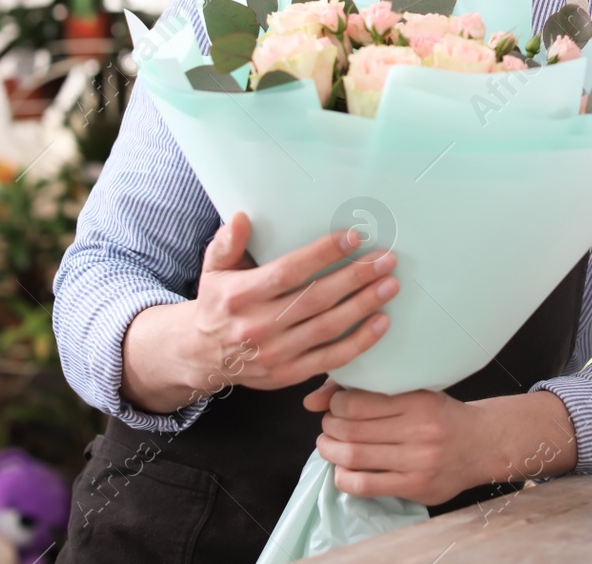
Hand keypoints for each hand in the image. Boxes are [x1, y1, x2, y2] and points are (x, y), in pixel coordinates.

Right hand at [119, 213, 398, 412]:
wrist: (202, 355)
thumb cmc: (218, 303)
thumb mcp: (213, 269)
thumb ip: (227, 243)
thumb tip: (242, 217)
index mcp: (241, 295)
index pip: (288, 273)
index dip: (323, 255)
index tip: (353, 238)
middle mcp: (258, 325)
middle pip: (316, 299)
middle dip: (355, 277)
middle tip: (386, 260)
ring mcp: (276, 353)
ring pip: (328, 328)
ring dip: (363, 306)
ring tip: (390, 285)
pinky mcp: (289, 374)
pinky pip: (331, 359)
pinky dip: (359, 342)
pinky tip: (381, 323)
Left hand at [302, 380, 580, 505]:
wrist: (481, 444)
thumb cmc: (440, 415)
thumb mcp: (415, 393)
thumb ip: (369, 392)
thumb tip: (312, 399)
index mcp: (418, 401)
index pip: (357, 402)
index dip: (335, 403)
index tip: (335, 405)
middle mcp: (420, 430)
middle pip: (351, 430)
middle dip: (329, 427)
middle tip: (328, 425)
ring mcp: (418, 461)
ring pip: (354, 456)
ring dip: (330, 451)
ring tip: (329, 445)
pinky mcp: (415, 486)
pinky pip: (365, 485)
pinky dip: (343, 477)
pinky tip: (342, 470)